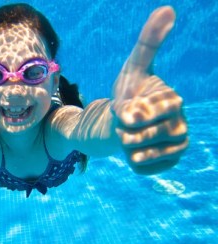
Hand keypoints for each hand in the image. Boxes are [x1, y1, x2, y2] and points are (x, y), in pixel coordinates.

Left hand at [112, 6, 187, 174]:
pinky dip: (129, 159)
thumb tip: (168, 8)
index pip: (145, 112)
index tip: (124, 109)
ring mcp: (177, 146)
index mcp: (173, 100)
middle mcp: (181, 124)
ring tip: (130, 134)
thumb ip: (149, 42)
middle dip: (122, 129)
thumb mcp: (133, 66)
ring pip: (139, 154)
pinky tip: (135, 149)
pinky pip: (140, 167)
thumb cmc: (129, 92)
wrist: (124, 120)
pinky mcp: (168, 164)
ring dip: (125, 144)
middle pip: (139, 136)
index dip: (127, 112)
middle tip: (126, 121)